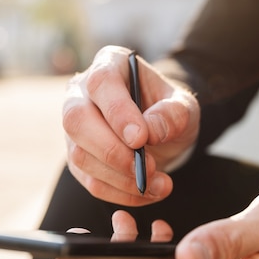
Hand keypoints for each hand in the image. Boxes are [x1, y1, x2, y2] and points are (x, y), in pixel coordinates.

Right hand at [63, 45, 199, 205]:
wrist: (162, 130)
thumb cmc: (169, 110)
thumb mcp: (184, 106)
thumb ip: (174, 113)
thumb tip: (151, 130)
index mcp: (109, 64)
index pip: (102, 83)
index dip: (118, 112)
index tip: (141, 138)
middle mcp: (81, 92)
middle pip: (76, 120)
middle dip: (113, 151)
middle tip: (148, 169)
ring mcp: (75, 128)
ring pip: (80, 155)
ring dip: (120, 178)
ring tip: (159, 185)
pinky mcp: (78, 157)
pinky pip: (90, 181)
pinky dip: (120, 193)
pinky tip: (148, 193)